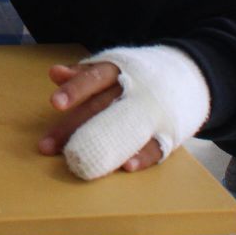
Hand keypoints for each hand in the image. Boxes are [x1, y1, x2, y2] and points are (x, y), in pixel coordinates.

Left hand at [37, 62, 162, 173]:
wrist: (188, 76)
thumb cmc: (137, 75)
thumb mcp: (112, 68)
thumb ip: (82, 74)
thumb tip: (54, 73)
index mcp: (118, 72)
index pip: (93, 79)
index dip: (75, 90)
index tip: (54, 103)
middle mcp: (134, 90)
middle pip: (101, 109)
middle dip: (73, 128)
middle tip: (47, 147)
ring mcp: (152, 111)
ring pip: (124, 128)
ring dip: (102, 145)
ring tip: (80, 159)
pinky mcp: (167, 132)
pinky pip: (155, 145)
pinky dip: (142, 156)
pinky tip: (126, 167)